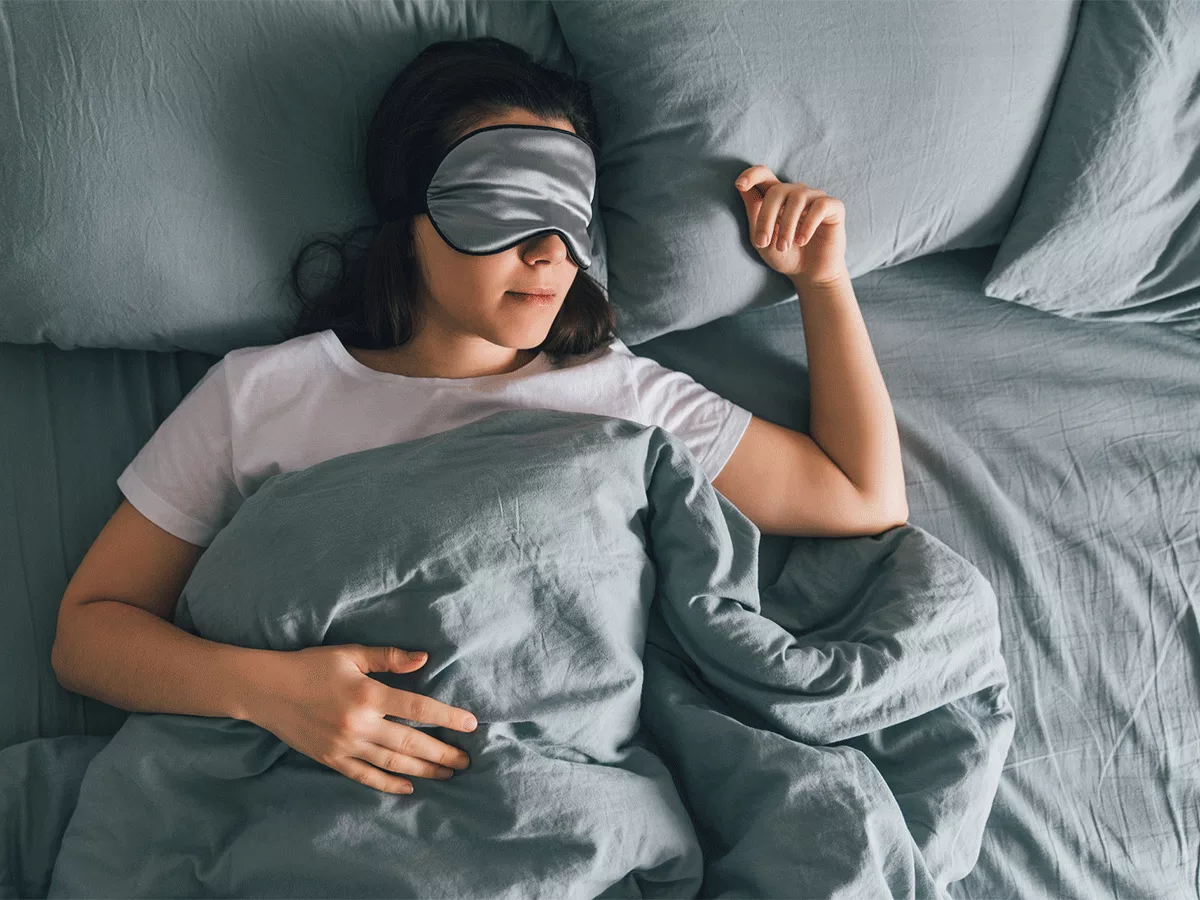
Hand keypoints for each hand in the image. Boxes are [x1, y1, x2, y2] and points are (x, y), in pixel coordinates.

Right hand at [247, 644, 477, 794]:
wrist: (265, 690)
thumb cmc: (310, 666)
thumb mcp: (350, 654)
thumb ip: (388, 658)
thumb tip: (424, 658)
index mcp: (367, 695)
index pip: (418, 709)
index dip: (447, 718)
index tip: (471, 725)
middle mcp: (359, 725)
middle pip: (411, 743)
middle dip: (443, 753)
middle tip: (467, 761)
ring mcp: (344, 746)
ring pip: (393, 763)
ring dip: (423, 771)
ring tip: (447, 774)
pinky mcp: (331, 760)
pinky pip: (365, 776)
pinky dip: (389, 784)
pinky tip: (408, 787)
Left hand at [735, 165, 847, 285]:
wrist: (810, 275)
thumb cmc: (785, 256)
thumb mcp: (762, 240)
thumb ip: (754, 215)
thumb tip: (742, 188)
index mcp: (777, 197)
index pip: (764, 174)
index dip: (751, 175)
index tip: (740, 185)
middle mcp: (796, 192)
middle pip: (777, 190)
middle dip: (766, 217)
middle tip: (762, 243)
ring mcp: (816, 197)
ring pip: (798, 198)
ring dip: (786, 225)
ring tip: (783, 247)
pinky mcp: (834, 207)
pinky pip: (819, 206)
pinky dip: (808, 225)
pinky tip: (802, 241)